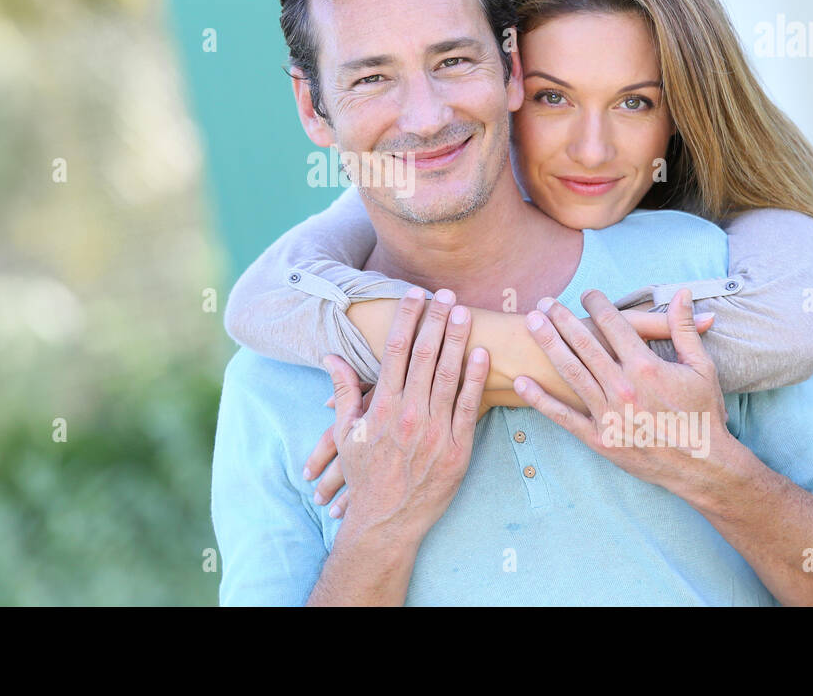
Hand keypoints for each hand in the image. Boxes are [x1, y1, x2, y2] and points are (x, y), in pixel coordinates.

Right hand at [322, 287, 488, 543]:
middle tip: (446, 292)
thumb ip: (344, 391)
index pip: (395, 350)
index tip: (414, 293)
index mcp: (381, 407)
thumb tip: (331, 356)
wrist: (387, 520)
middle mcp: (409, 414)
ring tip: (465, 312)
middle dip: (435, 320)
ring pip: (448, 375)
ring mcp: (435, 431)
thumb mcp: (345, 432)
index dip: (406, 318)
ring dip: (457, 340)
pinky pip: (469, 407)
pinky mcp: (457, 450)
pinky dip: (475, 379)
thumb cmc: (364, 474)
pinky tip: (481, 353)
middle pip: (424, 355)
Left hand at [512, 288, 731, 494]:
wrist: (702, 466)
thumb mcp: (701, 367)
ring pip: (570, 371)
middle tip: (545, 302)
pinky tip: (520, 382)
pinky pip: (563, 416)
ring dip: (548, 344)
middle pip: (584, 343)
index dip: (597, 304)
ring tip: (532, 324)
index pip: (614, 324)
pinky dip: (540, 399)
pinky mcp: (599, 438)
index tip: (586, 293)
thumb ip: (684, 328)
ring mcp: (608, 414)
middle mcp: (623, 387)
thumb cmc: (703, 414)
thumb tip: (681, 292)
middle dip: (562, 318)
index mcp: (647, 367)